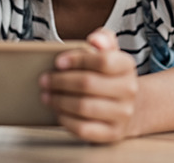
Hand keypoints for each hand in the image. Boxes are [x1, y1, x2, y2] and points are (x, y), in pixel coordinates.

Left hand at [39, 28, 138, 142]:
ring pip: (84, 107)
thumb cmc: (109, 77)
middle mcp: (129, 90)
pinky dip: (66, 120)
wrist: (127, 106)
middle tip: (44, 80)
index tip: (58, 62)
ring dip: (59, 101)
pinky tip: (58, 112)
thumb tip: (95, 40)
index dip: (77, 60)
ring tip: (46, 95)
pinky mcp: (112, 133)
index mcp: (126, 66)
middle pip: (88, 83)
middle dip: (60, 81)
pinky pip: (84, 129)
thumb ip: (103, 39)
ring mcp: (122, 113)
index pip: (102, 60)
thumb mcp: (109, 53)